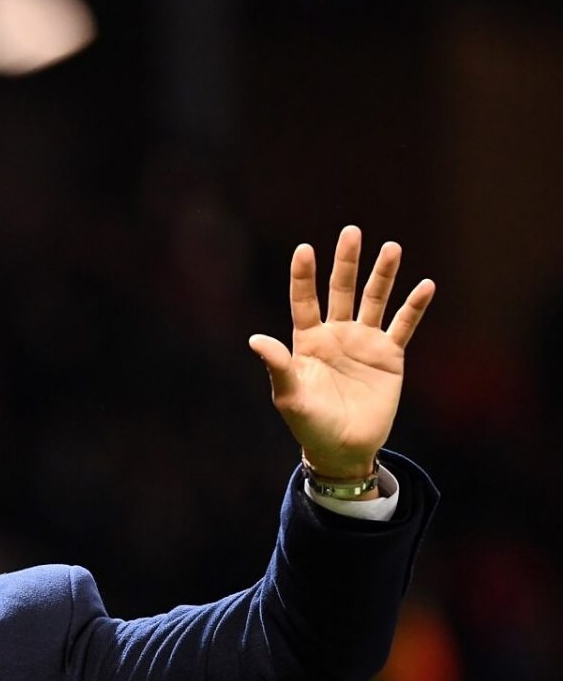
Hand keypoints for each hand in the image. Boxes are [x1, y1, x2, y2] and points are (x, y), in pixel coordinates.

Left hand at [248, 225, 434, 479]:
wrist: (343, 449)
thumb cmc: (309, 425)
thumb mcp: (289, 396)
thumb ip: (278, 366)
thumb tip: (255, 339)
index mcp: (307, 342)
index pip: (304, 301)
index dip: (304, 276)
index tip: (304, 248)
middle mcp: (336, 335)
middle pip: (342, 291)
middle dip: (346, 262)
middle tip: (351, 232)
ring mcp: (364, 343)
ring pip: (375, 301)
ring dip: (383, 275)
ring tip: (391, 247)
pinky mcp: (390, 356)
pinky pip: (403, 326)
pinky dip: (414, 307)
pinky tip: (425, 285)